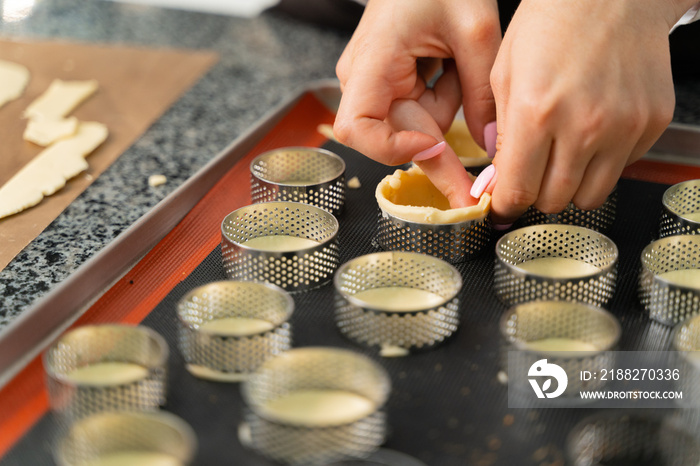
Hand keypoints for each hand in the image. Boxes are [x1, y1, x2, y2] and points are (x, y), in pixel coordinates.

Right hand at [334, 0, 500, 207]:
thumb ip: (482, 93)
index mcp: (373, 60)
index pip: (358, 128)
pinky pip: (418, 109)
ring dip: (447, 108)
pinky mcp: (388, 83)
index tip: (434, 149)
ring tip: (459, 64)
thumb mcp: (476, 31)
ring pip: (412, 126)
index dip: (392, 149)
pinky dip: (444, 97)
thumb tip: (490, 148)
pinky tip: (452, 66)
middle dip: (441, 147)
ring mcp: (373, 81)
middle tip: (478, 190)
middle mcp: (363, 77)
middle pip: (394, 137)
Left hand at [483, 0, 678, 224]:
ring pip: (591, 196)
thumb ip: (500, 133)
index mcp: (536, 113)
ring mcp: (623, 127)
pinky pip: (621, 169)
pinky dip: (602, 164)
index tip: (502, 207)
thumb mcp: (504, 75)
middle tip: (530, 176)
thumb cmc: (550, 24)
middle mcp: (583, 126)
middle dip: (535, 196)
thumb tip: (498, 178)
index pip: (518, 190)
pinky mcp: (651, 123)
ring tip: (560, 159)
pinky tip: (591, 133)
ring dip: (570, 187)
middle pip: (554, 201)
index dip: (505, 206)